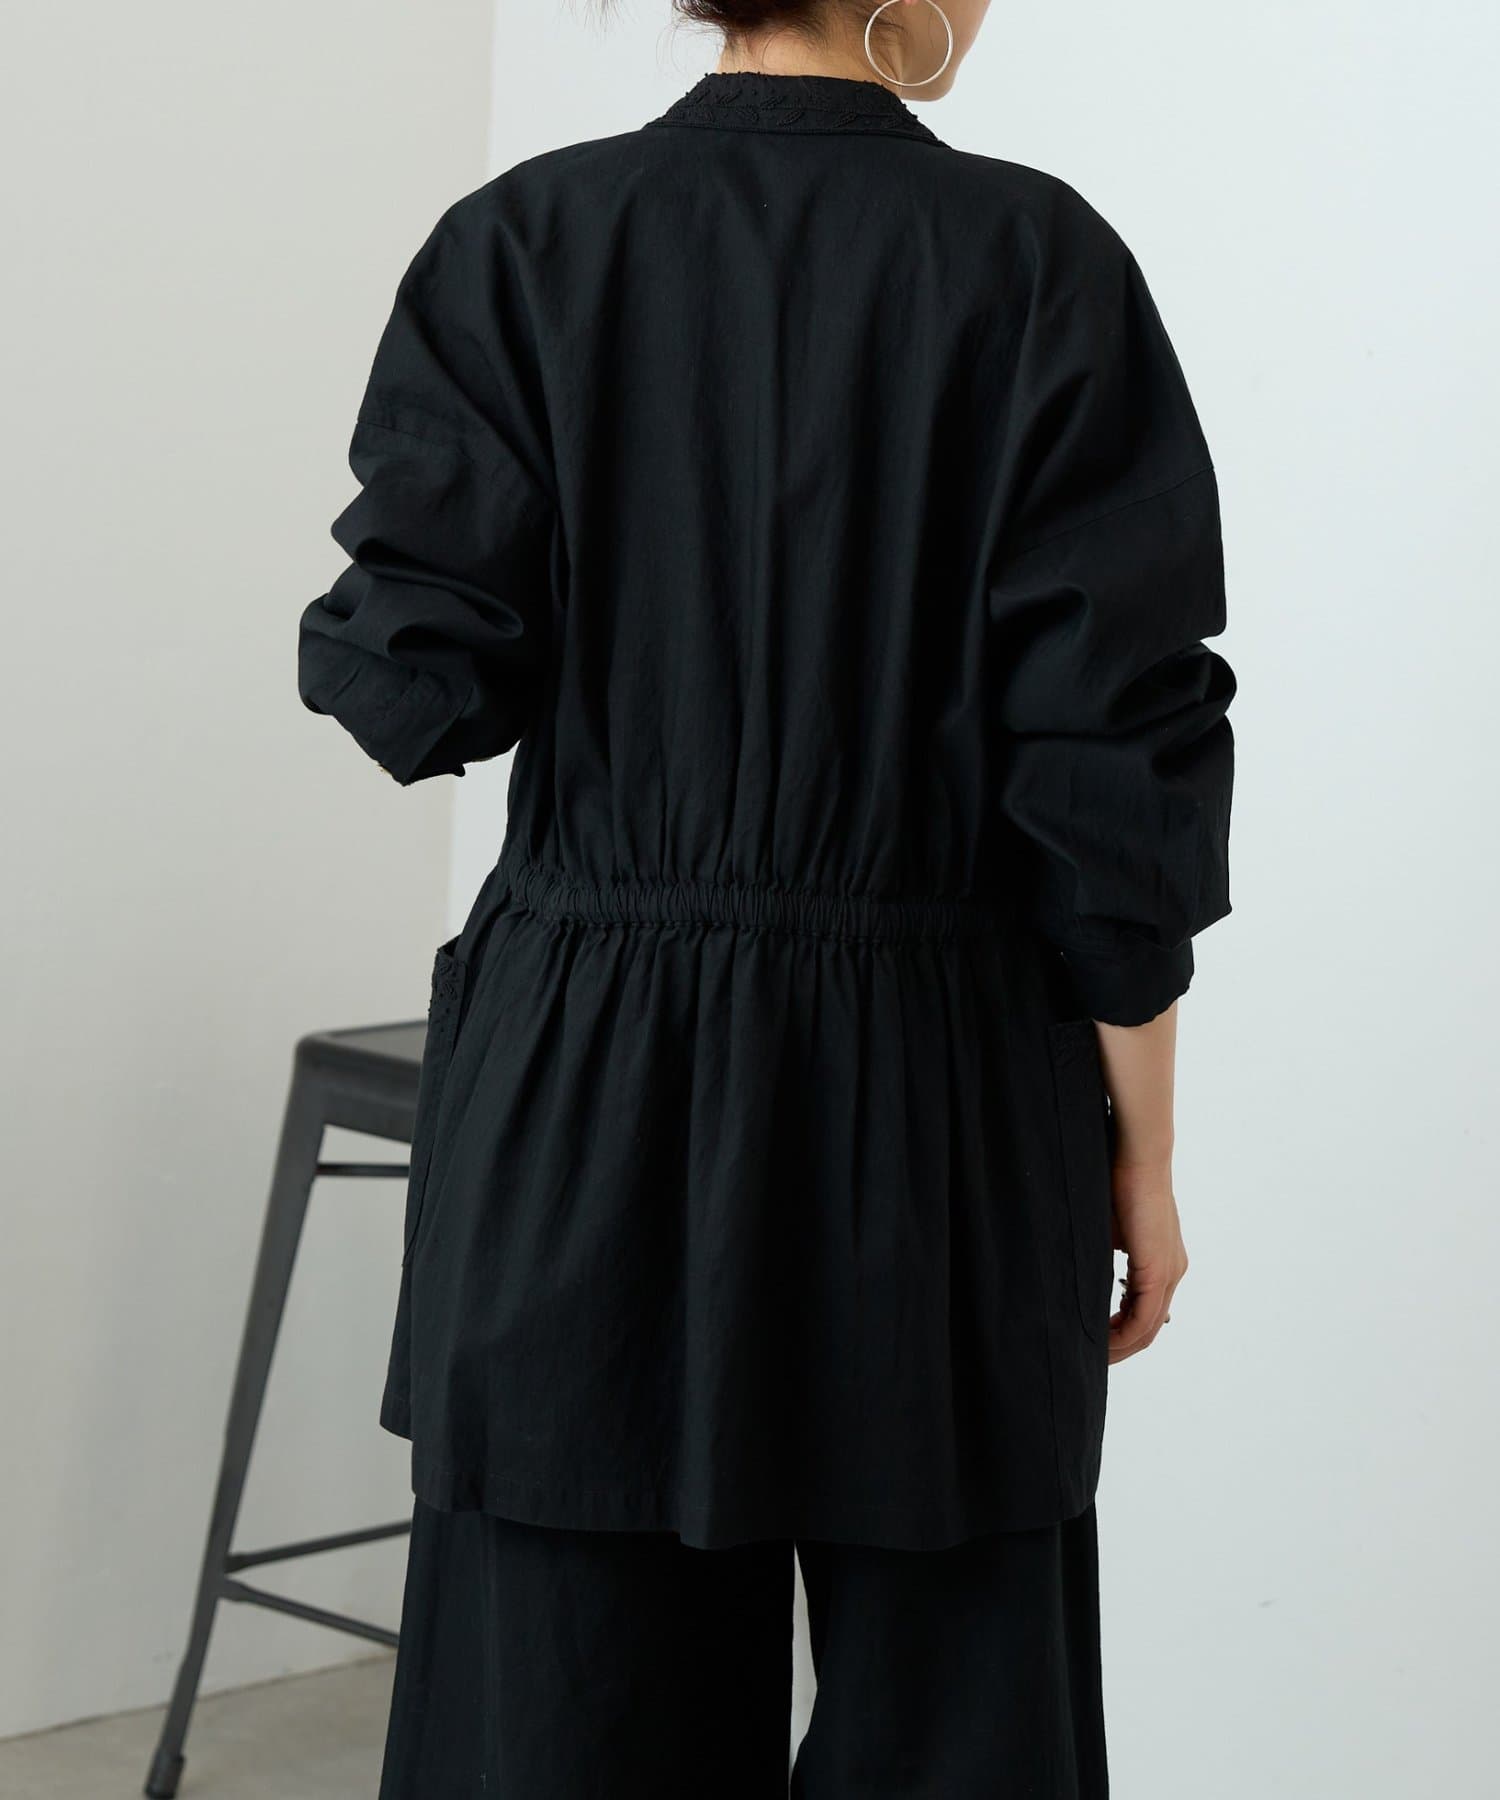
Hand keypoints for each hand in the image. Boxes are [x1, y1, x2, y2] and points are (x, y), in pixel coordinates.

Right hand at [1107, 1157, 1186, 1363]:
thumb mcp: (1109, 1229)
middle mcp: (1172, 1271)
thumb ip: (1105, 1255)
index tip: (1096, 1339)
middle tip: (1093, 1358)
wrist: (1137, 1157)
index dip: (1121, 1330)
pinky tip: (1101, 1340)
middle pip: (1150, 1327)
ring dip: (1121, 1346)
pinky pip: (1143, 1318)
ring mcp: (1169, 1273)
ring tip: (1093, 1355)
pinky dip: (1123, 1334)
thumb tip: (1083, 1272)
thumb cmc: (1117, 1182)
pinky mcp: (1159, 1271)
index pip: (1145, 1310)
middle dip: (1121, 1347)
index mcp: (1161, 1261)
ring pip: (1148, 1328)